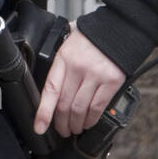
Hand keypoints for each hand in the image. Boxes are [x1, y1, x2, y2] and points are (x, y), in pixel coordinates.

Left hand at [34, 22, 125, 137]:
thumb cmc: (91, 36)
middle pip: (64, 104)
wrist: (118, 28)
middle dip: (61, 123)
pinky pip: (98, 108)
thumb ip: (59, 61)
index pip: (50, 89)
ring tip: (74, 128)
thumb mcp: (67, 42)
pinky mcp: (112, 82)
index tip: (39, 127)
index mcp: (64, 58)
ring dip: (75, 124)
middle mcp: (78, 67)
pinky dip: (91, 120)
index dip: (43, 112)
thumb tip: (48, 82)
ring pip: (80, 109)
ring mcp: (96, 75)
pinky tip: (88, 123)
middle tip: (61, 130)